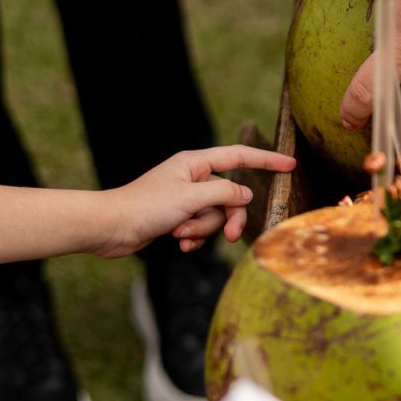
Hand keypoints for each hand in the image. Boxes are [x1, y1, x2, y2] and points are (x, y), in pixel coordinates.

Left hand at [99, 146, 297, 256]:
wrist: (111, 227)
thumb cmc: (145, 206)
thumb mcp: (191, 198)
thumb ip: (224, 193)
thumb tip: (245, 195)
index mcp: (195, 163)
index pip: (240, 156)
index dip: (266, 160)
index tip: (290, 164)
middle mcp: (192, 177)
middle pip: (230, 196)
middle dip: (228, 218)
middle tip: (230, 237)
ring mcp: (186, 198)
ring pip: (216, 215)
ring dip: (203, 229)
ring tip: (181, 234)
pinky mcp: (179, 217)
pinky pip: (201, 227)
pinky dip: (194, 237)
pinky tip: (179, 243)